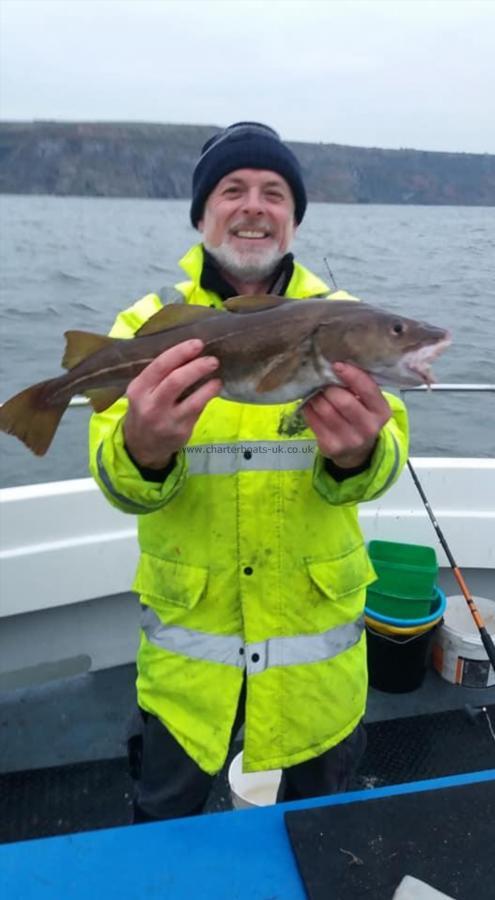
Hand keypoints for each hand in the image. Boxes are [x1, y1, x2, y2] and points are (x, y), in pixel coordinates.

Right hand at [124, 339, 221, 468]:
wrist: (141, 446)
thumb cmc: (145, 409)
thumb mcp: (142, 392)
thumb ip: (160, 375)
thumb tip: (191, 352)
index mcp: (138, 389)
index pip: (160, 366)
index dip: (180, 352)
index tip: (197, 344)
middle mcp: (150, 405)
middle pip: (176, 381)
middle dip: (197, 367)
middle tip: (212, 360)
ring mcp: (166, 421)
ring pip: (193, 400)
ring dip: (209, 386)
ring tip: (217, 377)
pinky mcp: (181, 432)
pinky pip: (198, 411)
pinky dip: (208, 397)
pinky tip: (213, 389)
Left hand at [302, 362, 390, 467]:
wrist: (357, 451)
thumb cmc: (361, 416)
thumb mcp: (369, 403)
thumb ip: (359, 386)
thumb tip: (335, 365)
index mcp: (381, 411)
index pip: (367, 389)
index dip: (351, 375)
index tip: (336, 364)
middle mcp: (369, 428)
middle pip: (343, 401)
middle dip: (329, 387)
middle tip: (322, 381)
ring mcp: (350, 440)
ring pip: (326, 410)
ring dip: (316, 397)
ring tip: (315, 391)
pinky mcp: (331, 447)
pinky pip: (313, 422)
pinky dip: (308, 408)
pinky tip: (310, 404)